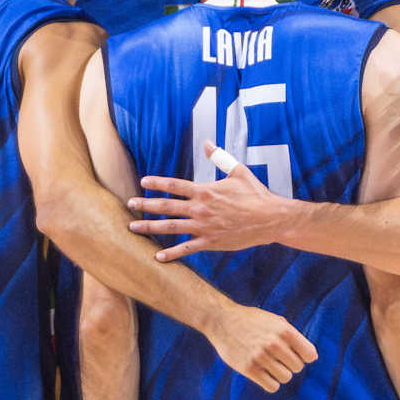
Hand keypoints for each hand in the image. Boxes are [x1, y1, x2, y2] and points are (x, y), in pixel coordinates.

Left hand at [128, 140, 287, 258]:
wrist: (270, 219)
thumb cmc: (255, 194)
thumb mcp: (237, 171)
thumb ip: (219, 157)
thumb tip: (207, 142)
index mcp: (205, 190)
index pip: (174, 185)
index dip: (157, 183)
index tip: (143, 182)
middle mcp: (200, 208)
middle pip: (166, 206)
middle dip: (145, 205)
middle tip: (129, 204)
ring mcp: (204, 227)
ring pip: (171, 228)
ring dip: (150, 227)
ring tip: (133, 228)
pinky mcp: (210, 242)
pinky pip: (187, 249)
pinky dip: (172, 254)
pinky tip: (158, 257)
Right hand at [208, 300, 316, 393]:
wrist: (221, 320)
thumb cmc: (252, 321)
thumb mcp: (274, 320)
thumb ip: (294, 336)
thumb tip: (312, 357)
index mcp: (283, 329)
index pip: (309, 354)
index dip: (303, 355)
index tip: (295, 352)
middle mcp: (274, 343)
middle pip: (297, 367)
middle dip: (289, 363)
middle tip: (277, 355)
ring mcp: (261, 356)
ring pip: (285, 377)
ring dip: (280, 373)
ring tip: (269, 363)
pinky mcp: (249, 369)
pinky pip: (272, 386)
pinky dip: (270, 382)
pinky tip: (262, 371)